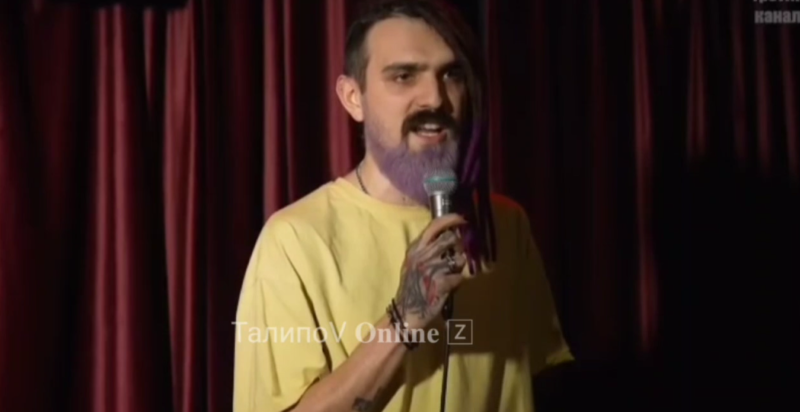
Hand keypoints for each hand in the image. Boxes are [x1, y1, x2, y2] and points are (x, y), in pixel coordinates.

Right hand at [393, 214, 468, 330]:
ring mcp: (431, 269)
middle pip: (449, 239)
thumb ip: (426, 250)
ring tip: (454, 272)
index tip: (462, 219)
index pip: (434, 226)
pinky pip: (459, 277)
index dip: (450, 219)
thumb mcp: (412, 263)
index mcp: (414, 249)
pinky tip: (452, 286)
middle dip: (459, 245)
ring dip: (459, 266)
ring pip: (458, 258)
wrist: (405, 312)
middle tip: (459, 252)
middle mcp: (422, 256)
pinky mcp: (440, 284)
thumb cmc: (411, 287)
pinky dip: (458, 281)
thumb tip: (449, 237)